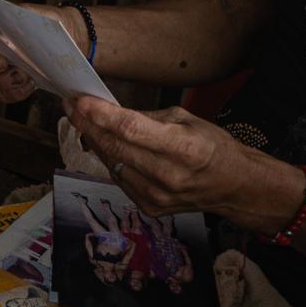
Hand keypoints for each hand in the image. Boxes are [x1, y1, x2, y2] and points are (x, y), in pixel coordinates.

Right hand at [0, 4, 92, 104]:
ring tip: (22, 74)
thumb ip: (15, 19)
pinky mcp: (8, 85)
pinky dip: (16, 91)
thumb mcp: (33, 14)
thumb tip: (5, 30)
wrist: (68, 38)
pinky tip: (30, 83)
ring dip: (1, 80)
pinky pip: (3, 94)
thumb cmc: (46, 22)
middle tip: (1, 61)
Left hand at [64, 93, 301, 230]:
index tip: (79, 99)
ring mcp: (156, 196)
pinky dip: (109, 159)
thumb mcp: (186, 120)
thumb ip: (147, 119)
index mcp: (182, 148)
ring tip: (83, 120)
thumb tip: (111, 112)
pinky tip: (104, 144)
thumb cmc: (213, 147)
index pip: (129, 130)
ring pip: (110, 163)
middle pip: (114, 147)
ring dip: (94, 140)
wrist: (233, 186)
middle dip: (87, 123)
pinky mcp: (149, 207)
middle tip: (71, 105)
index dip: (100, 114)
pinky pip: (118, 178)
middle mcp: (167, 175)